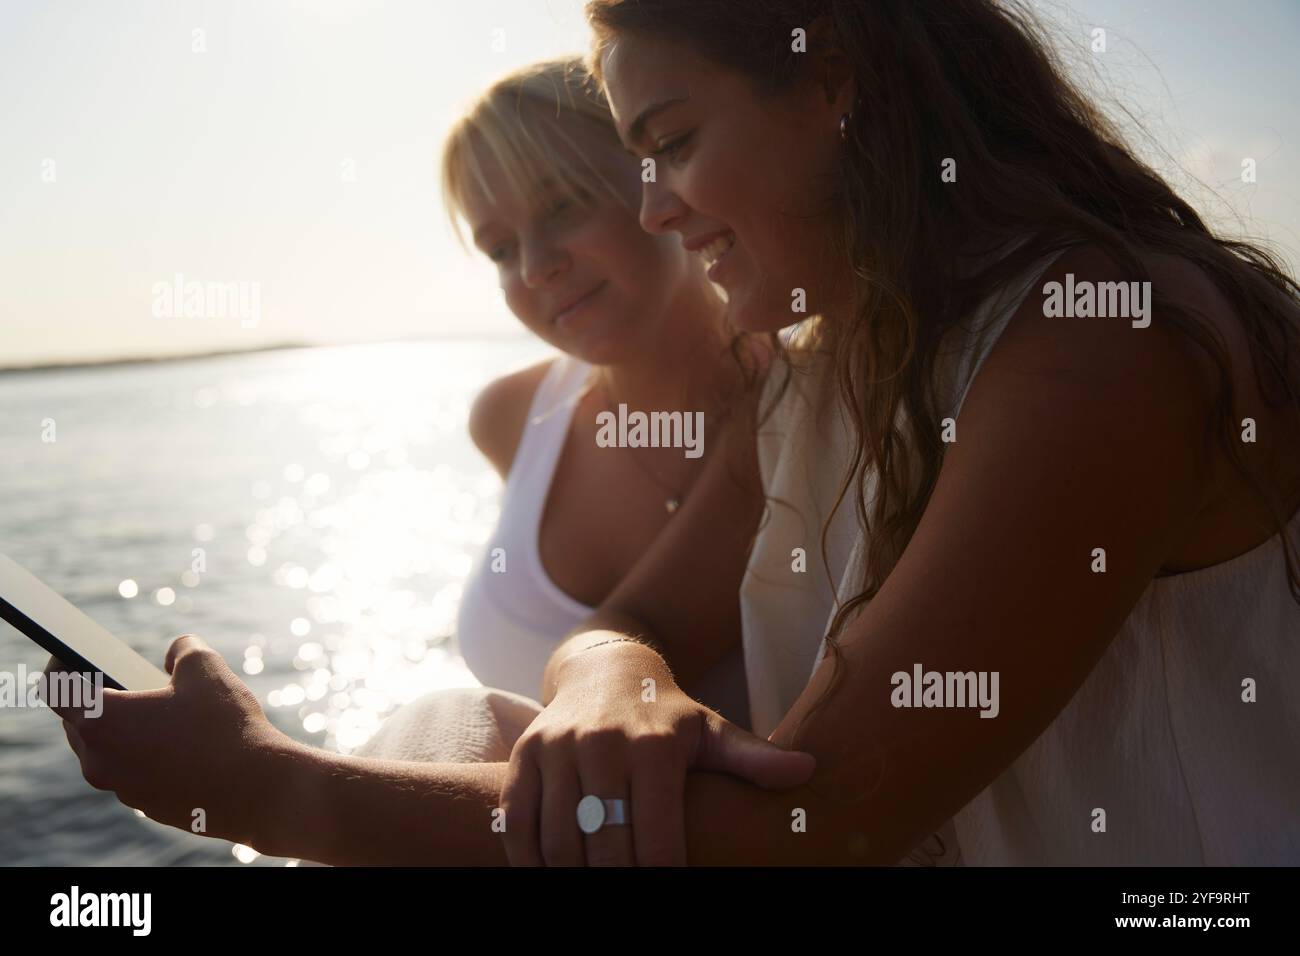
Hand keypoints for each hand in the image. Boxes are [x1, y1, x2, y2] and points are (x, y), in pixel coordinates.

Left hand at [43, 634, 287, 845]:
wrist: (259, 789)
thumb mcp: (206, 667)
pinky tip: (180, 740)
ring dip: (124, 728)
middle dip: (98, 697)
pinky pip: (133, 772)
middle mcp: (100, 760)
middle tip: (124, 676)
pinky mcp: (146, 805)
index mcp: (101, 721)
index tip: (75, 654)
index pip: (55, 690)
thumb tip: (175, 654)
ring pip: (107, 749)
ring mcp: (122, 788)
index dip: (61, 665)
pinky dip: (146, 753)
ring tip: (156, 707)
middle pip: (78, 722)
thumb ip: (182, 649)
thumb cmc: (226, 726)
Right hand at [500, 642, 815, 865]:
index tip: (667, 892)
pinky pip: (518, 823)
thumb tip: (807, 771)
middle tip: (627, 900)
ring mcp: (557, 749)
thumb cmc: (666, 714)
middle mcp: (601, 745)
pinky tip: (551, 876)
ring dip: (573, 879)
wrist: (605, 669)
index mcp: (654, 748)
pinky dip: (529, 861)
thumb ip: (753, 758)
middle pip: (606, 849)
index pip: (655, 842)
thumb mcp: (711, 731)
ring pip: (560, 842)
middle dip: (617, 885)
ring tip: (592, 893)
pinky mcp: (524, 755)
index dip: (661, 880)